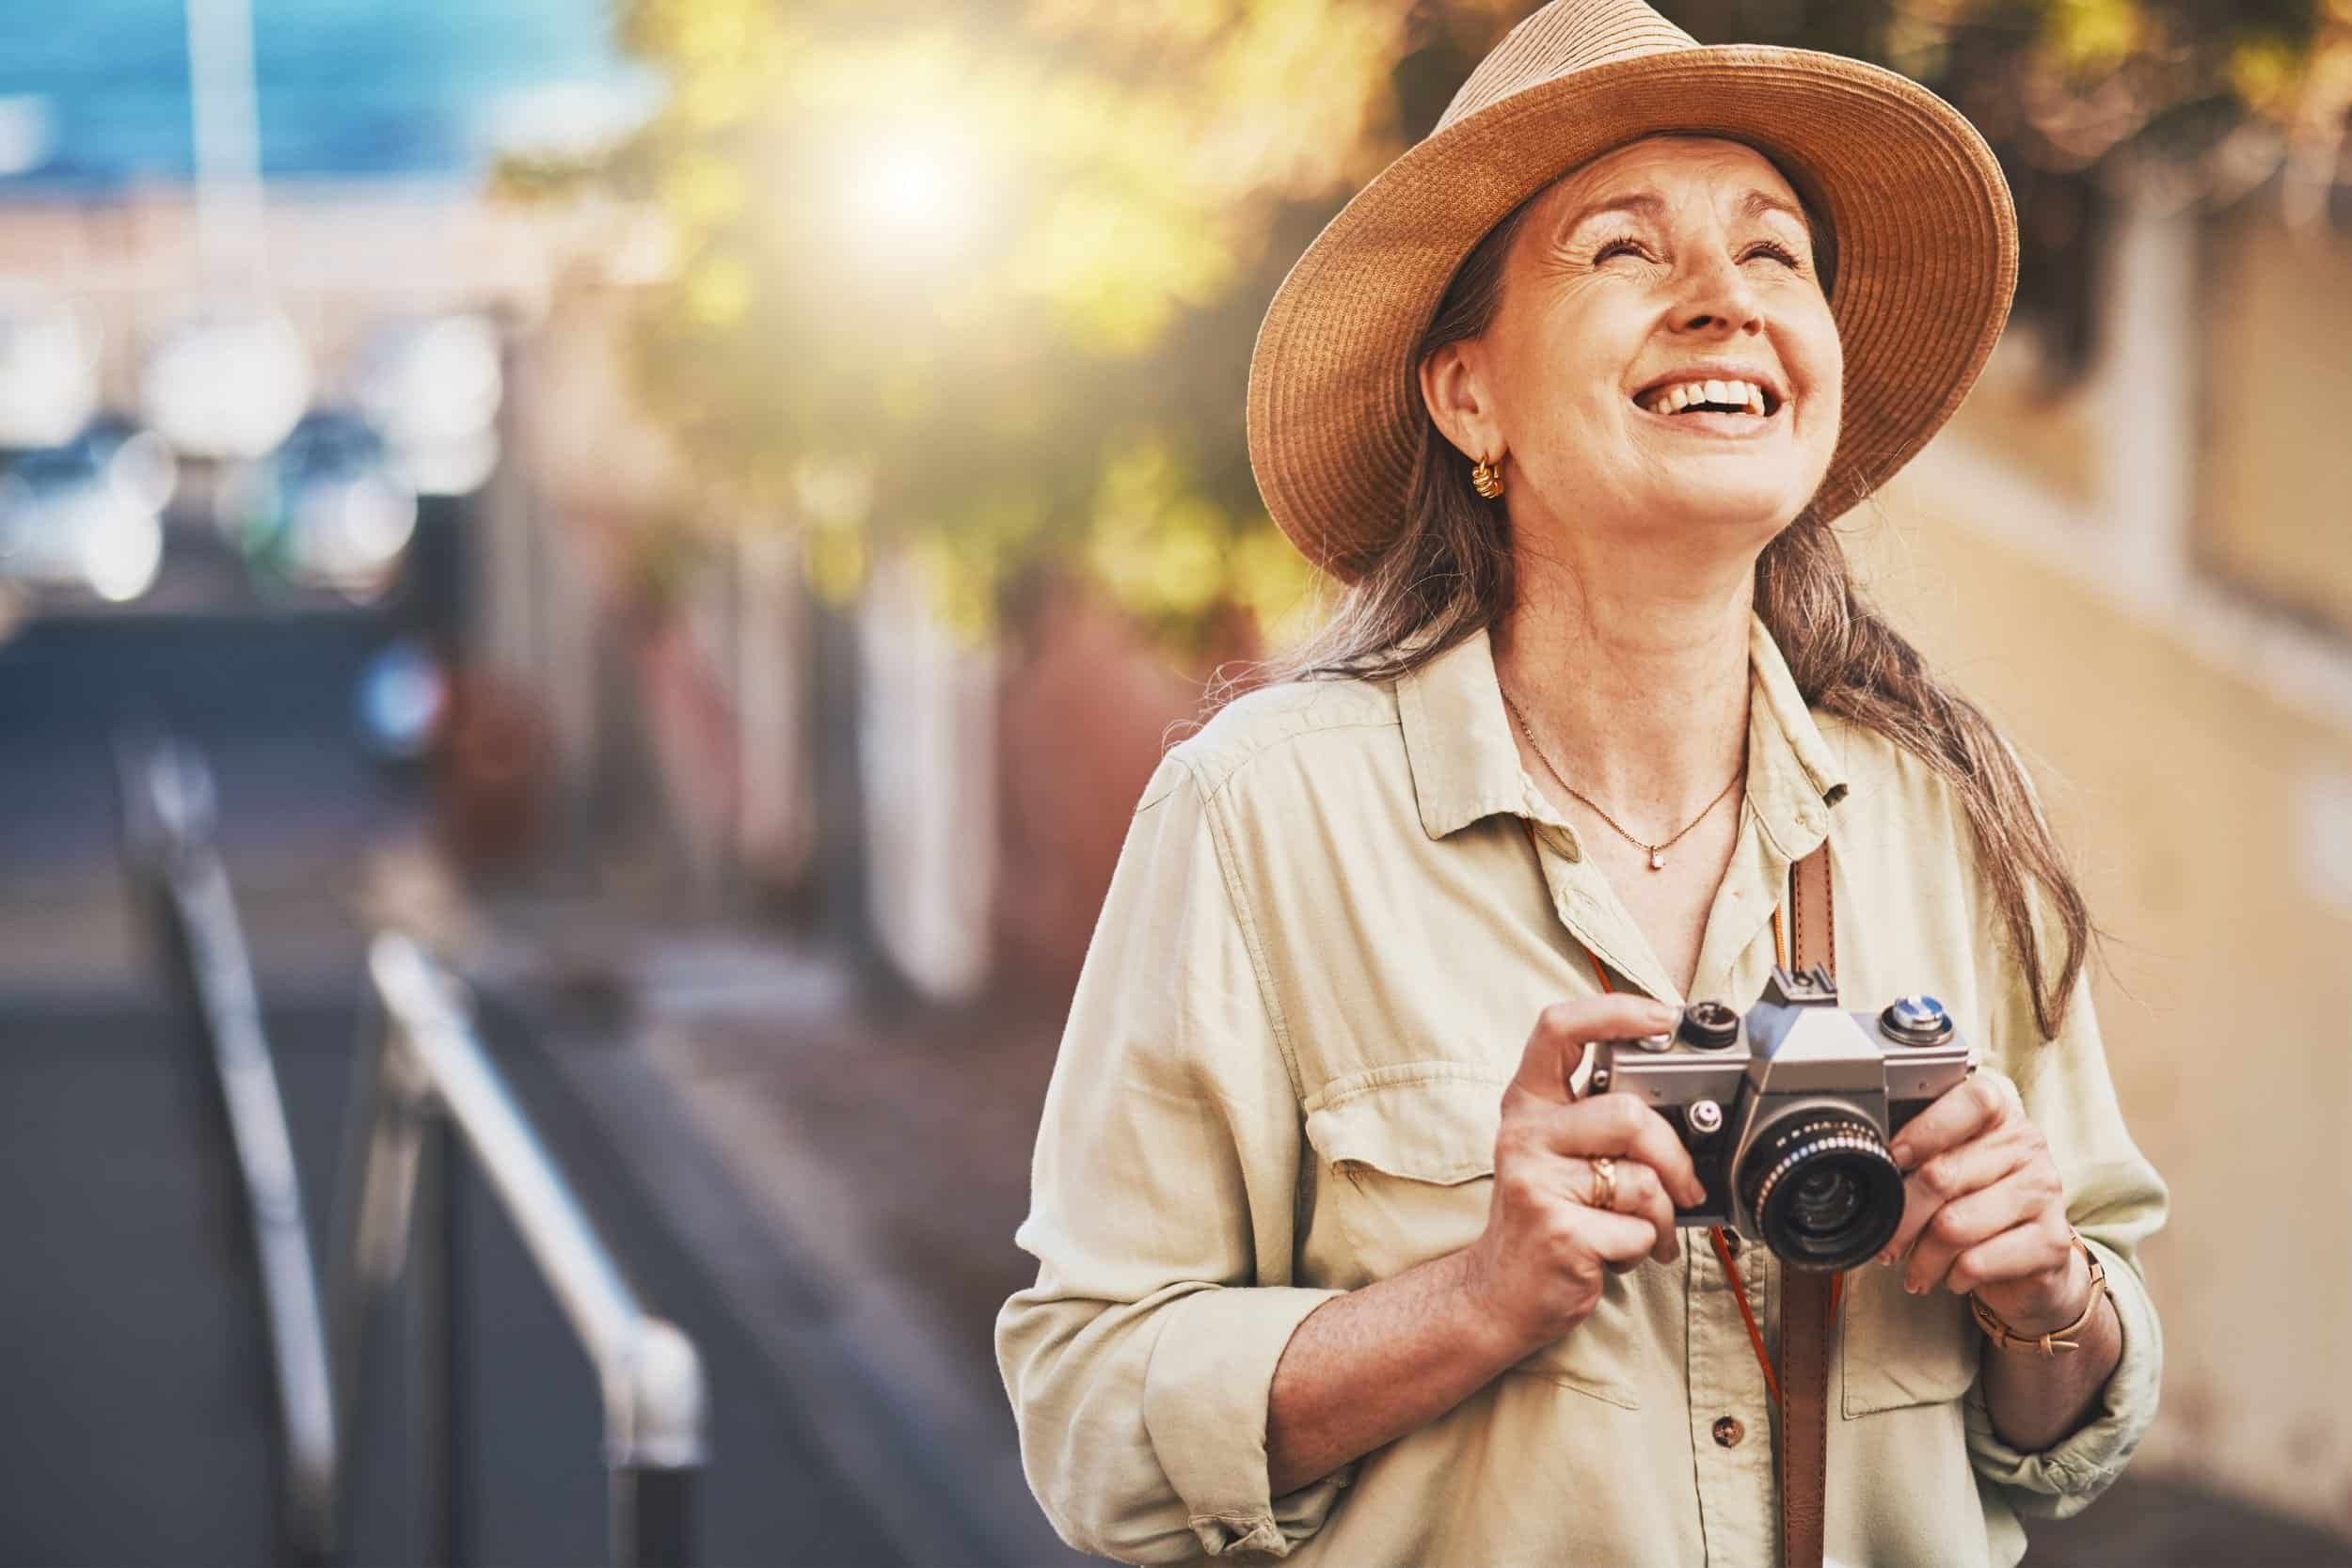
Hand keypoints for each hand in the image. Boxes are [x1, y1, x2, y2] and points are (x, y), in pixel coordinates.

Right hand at [1459, 995, 1708, 1353]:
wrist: (1500, 1292)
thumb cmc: (1546, 1215)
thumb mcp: (1559, 1153)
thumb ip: (1601, 1120)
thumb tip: (1684, 1103)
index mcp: (1529, 1103)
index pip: (1558, 1028)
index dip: (1615, 1011)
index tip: (1662, 1019)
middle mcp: (1526, 1134)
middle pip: (1629, 1114)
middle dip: (1674, 1156)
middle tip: (1684, 1186)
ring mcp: (1537, 1182)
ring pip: (1642, 1179)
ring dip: (1663, 1217)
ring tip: (1644, 1230)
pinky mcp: (1559, 1232)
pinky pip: (1638, 1230)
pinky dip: (1646, 1249)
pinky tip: (1620, 1254)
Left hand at [1881, 1067, 2090, 1335]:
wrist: (2036, 1262)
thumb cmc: (1980, 1204)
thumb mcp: (1951, 1166)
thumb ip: (1920, 1153)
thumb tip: (1871, 1161)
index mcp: (2001, 1116)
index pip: (1971, 1102)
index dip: (1924, 1130)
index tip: (1893, 1158)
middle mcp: (2028, 1146)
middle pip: (1942, 1174)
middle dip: (1901, 1218)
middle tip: (1888, 1243)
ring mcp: (2044, 1192)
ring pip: (1954, 1225)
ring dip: (1923, 1257)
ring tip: (1918, 1267)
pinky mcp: (2051, 1242)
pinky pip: (1978, 1261)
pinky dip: (1954, 1276)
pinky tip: (1954, 1277)